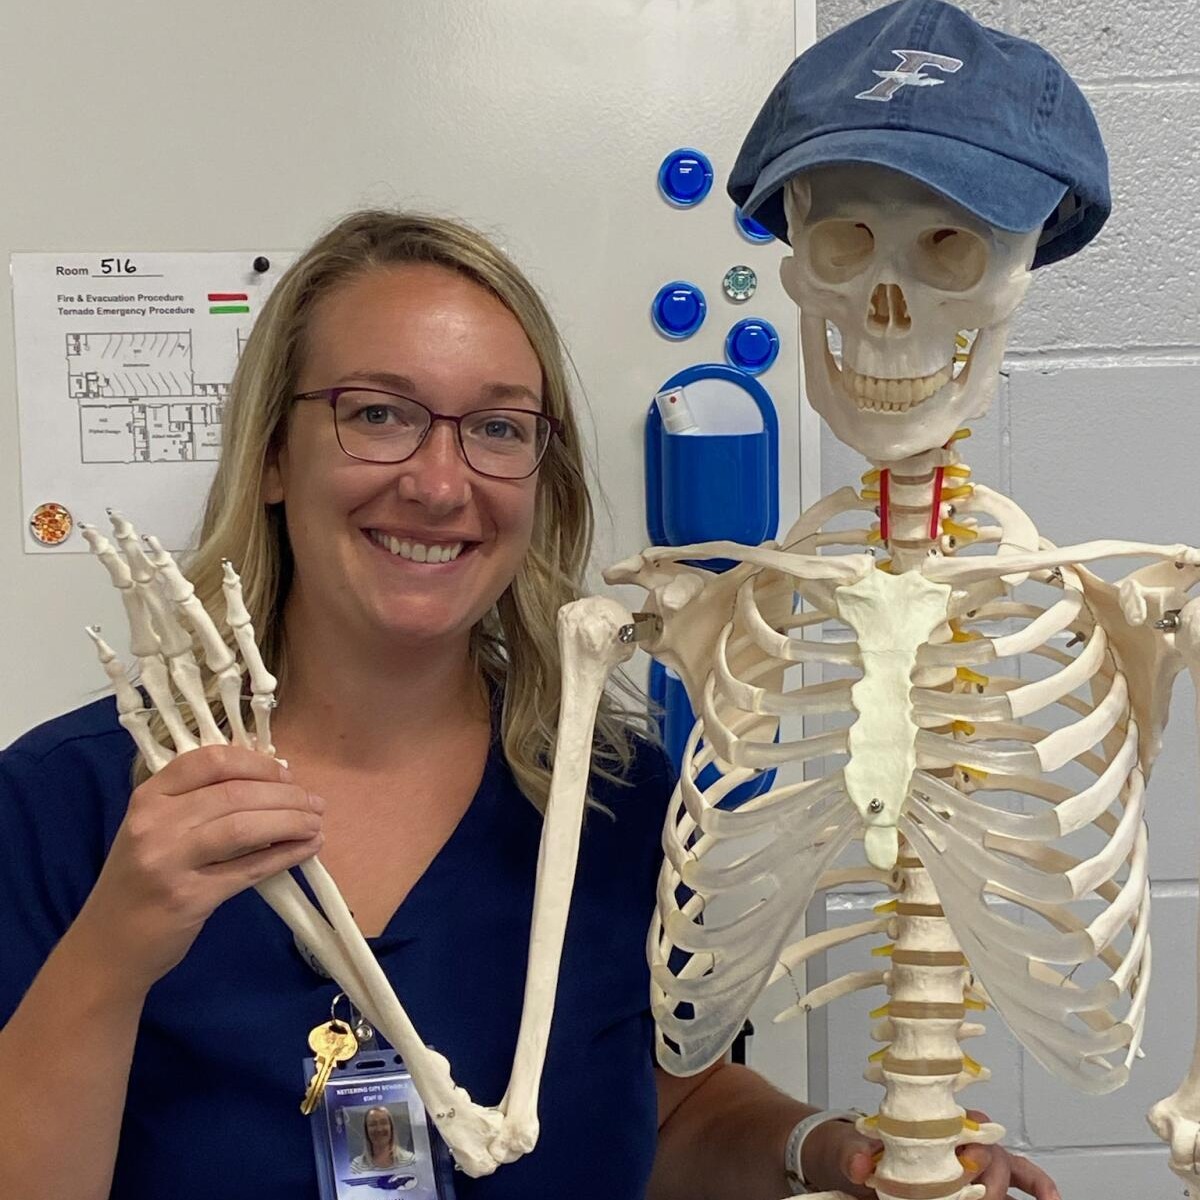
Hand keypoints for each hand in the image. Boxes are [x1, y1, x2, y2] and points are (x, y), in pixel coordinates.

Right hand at [71, 745, 322, 992]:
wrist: (108, 947)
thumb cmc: (141, 881)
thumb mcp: (155, 830)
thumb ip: (199, 802)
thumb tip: (272, 782)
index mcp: (149, 797)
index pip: (211, 761)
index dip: (257, 764)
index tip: (286, 774)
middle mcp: (155, 823)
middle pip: (235, 794)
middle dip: (286, 796)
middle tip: (315, 803)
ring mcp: (169, 861)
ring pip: (245, 827)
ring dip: (290, 822)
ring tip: (316, 824)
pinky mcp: (188, 898)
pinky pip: (249, 869)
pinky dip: (284, 856)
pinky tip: (307, 850)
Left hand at [817, 1110, 1061, 1199]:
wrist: (853, 1159)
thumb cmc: (859, 1151)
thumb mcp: (850, 1153)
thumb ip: (855, 1157)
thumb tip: (859, 1164)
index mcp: (926, 1127)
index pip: (955, 1134)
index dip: (964, 1153)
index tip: (965, 1164)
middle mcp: (954, 1139)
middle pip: (987, 1155)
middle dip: (989, 1177)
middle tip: (981, 1197)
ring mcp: (970, 1160)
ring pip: (1008, 1166)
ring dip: (1031, 1182)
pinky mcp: (978, 1180)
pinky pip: (1016, 1179)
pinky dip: (1036, 1186)